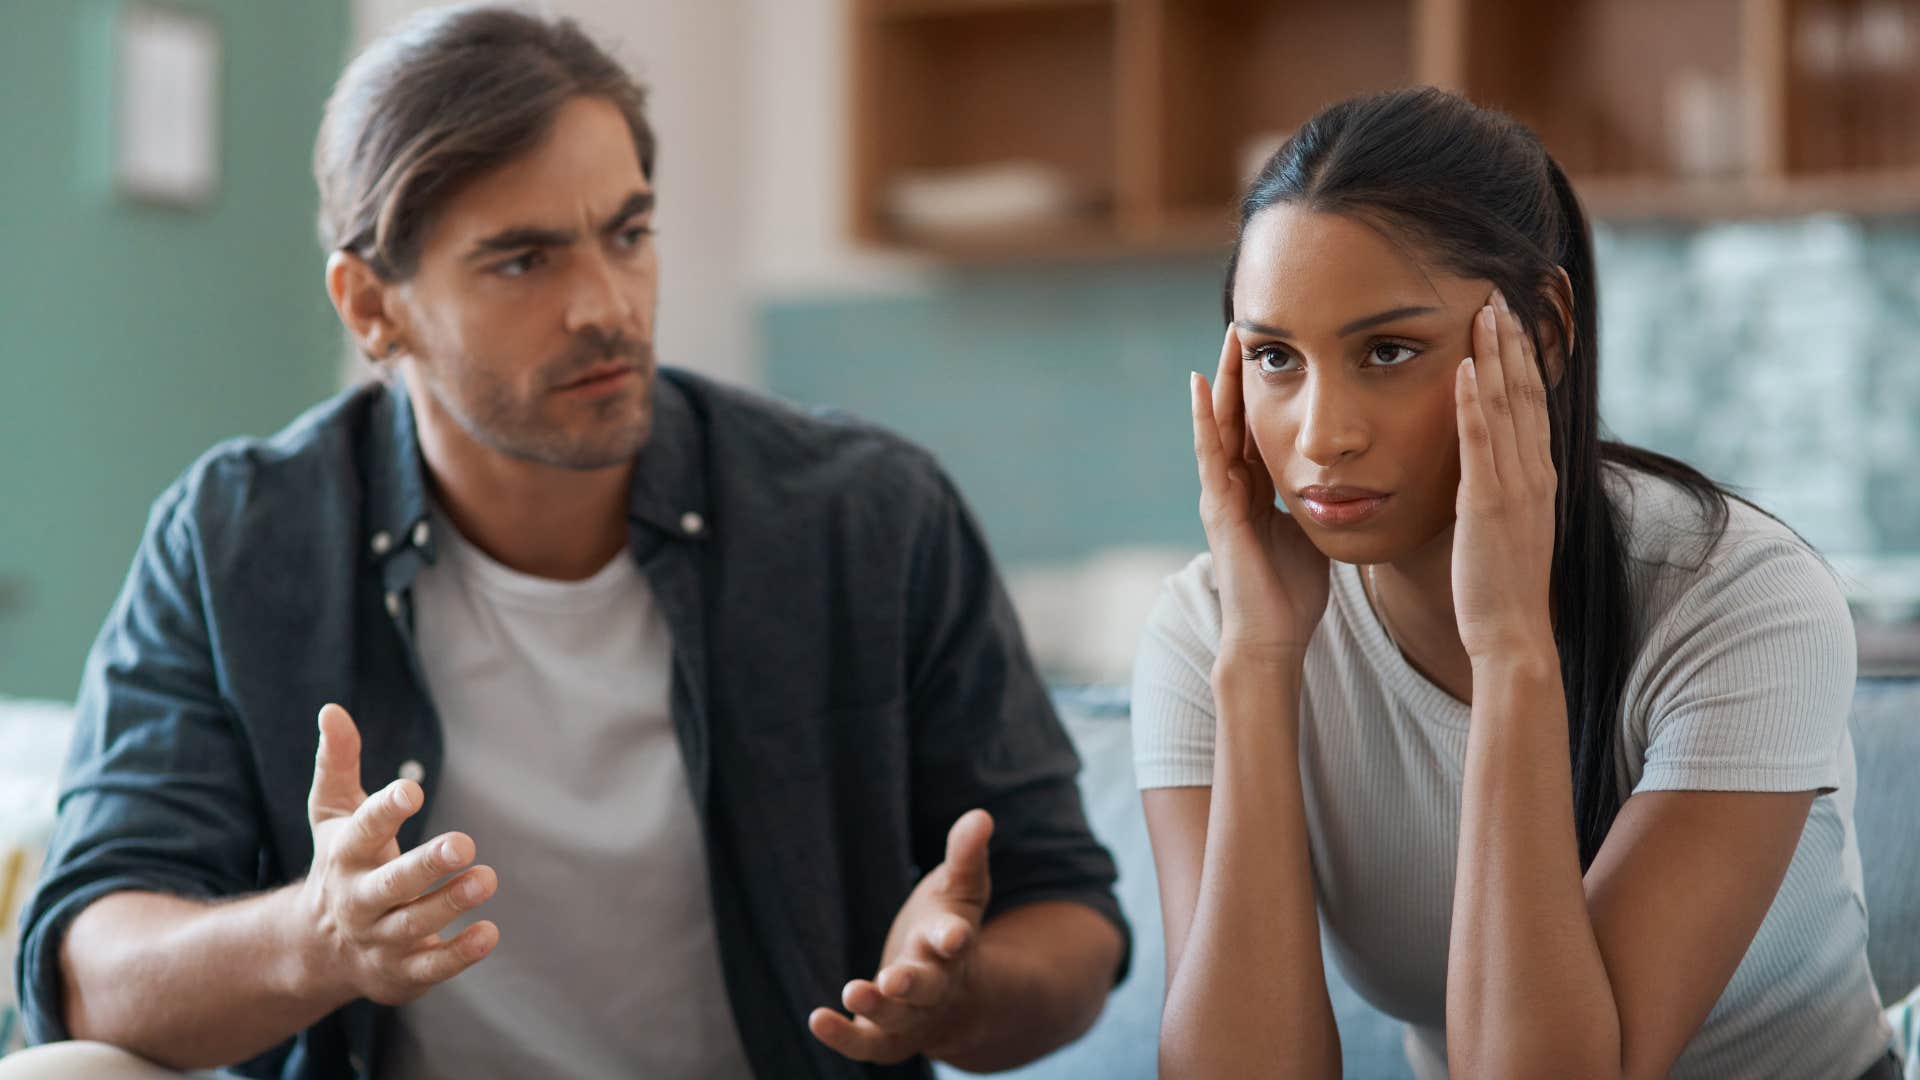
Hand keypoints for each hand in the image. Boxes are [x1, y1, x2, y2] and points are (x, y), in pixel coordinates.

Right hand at [295, 704, 498, 1005]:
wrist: (318, 948)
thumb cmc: (341, 863)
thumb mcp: (333, 814)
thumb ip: (338, 763)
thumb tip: (332, 709)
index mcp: (344, 856)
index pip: (362, 831)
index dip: (385, 811)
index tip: (412, 790)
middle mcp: (358, 900)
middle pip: (390, 885)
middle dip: (425, 866)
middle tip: (464, 843)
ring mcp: (379, 939)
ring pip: (414, 925)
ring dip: (450, 903)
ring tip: (485, 878)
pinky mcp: (400, 973)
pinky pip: (430, 968)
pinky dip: (458, 954)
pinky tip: (489, 933)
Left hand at [809, 809, 993, 1064]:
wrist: (954, 998)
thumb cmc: (947, 929)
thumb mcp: (959, 890)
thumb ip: (966, 856)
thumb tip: (981, 815)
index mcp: (953, 946)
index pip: (956, 941)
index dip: (954, 937)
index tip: (952, 935)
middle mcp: (936, 985)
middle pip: (928, 988)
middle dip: (913, 983)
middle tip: (894, 978)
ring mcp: (911, 1015)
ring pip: (898, 1019)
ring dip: (877, 1007)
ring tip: (852, 991)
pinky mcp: (884, 1035)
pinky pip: (866, 1043)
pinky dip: (843, 1037)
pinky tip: (817, 1019)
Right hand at [1192, 326, 1329, 660]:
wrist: (1273, 637)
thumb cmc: (1293, 594)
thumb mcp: (1313, 532)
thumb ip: (1320, 502)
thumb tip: (1351, 479)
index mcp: (1256, 491)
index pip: (1258, 427)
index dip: (1264, 388)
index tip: (1277, 348)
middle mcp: (1233, 486)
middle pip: (1235, 416)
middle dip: (1240, 372)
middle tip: (1247, 324)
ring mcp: (1220, 495)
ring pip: (1219, 425)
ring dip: (1223, 381)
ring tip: (1229, 339)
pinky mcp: (1219, 508)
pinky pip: (1210, 454)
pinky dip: (1205, 417)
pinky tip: (1202, 384)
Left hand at [1451, 291, 1558, 665]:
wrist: (1512, 633)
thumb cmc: (1501, 586)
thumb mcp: (1505, 524)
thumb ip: (1498, 488)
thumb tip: (1482, 467)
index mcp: (1537, 476)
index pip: (1533, 402)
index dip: (1525, 357)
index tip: (1514, 316)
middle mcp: (1533, 472)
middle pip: (1526, 391)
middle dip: (1514, 339)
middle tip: (1501, 291)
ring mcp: (1514, 486)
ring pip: (1508, 405)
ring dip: (1497, 354)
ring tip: (1486, 308)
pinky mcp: (1487, 503)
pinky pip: (1481, 443)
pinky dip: (1475, 402)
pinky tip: (1466, 367)